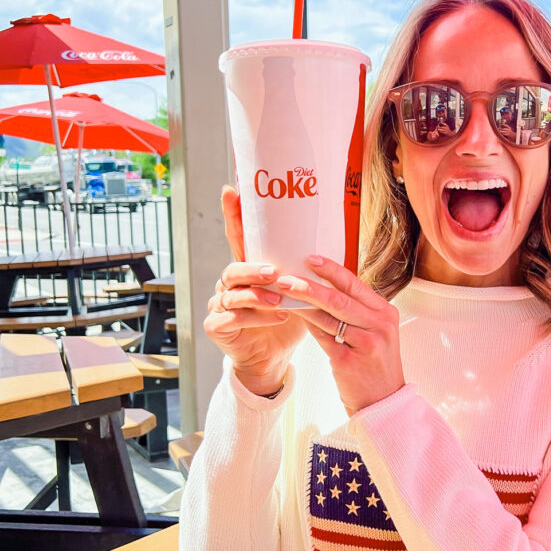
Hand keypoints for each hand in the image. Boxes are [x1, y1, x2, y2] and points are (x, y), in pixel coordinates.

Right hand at [203, 187, 306, 394]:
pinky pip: (232, 318)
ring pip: (232, 293)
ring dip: (257, 295)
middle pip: (233, 267)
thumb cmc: (286, 322)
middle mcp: (228, 284)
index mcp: (247, 271)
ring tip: (279, 299)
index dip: (233, 215)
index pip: (238, 239)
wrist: (273, 360)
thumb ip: (302, 271)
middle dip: (252, 267)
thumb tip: (332, 244)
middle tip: (273, 271)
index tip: (231, 190)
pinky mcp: (217, 327)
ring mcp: (219, 305)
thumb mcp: (297, 293)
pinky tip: (277, 316)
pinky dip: (257, 317)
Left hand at [274, 255, 404, 415]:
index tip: (310, 258)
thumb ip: (355, 311)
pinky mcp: (348, 361)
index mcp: (385, 313)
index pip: (355, 284)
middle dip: (309, 285)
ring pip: (327, 316)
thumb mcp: (374, 333)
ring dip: (301, 302)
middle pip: (339, 298)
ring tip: (282, 292)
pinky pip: (321, 337)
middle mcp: (379, 325)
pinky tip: (291, 315)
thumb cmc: (374, 365)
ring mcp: (365, 343)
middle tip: (286, 276)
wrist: (384, 403)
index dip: (331, 269)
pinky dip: (306, 324)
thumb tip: (322, 287)